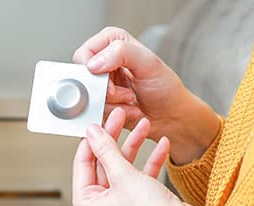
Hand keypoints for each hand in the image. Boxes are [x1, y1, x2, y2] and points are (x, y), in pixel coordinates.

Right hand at [73, 27, 220, 164]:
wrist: (170, 115)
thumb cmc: (165, 88)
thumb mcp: (148, 63)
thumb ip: (122, 52)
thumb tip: (94, 63)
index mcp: (111, 42)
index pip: (83, 55)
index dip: (93, 71)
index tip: (110, 80)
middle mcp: (103, 61)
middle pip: (83, 80)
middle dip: (106, 92)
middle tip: (125, 93)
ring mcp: (100, 85)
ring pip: (87, 99)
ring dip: (111, 105)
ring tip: (130, 100)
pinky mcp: (100, 104)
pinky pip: (93, 113)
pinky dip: (111, 115)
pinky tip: (127, 110)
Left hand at [73, 108, 208, 205]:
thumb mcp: (124, 176)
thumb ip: (106, 151)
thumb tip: (92, 133)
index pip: (82, 164)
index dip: (91, 140)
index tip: (99, 120)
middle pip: (103, 164)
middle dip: (115, 139)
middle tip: (121, 116)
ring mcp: (120, 205)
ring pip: (123, 167)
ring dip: (135, 146)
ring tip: (145, 125)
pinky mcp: (139, 202)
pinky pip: (140, 176)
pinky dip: (150, 161)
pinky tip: (162, 144)